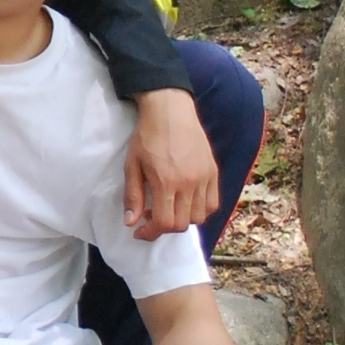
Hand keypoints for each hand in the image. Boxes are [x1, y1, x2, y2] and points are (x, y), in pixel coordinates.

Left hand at [123, 88, 217, 237]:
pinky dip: (200, 209)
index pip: (164, 223)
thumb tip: (131, 222)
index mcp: (166, 182)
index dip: (150, 233)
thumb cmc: (147, 136)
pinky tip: (186, 201)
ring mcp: (204, 178)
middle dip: (164, 227)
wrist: (170, 110)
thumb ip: (132, 196)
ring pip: (199, 216)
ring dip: (182, 219)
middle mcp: (189, 183)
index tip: (140, 231)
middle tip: (151, 217)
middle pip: (182, 224)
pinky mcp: (213, 172)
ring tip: (169, 207)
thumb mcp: (132, 165)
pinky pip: (212, 203)